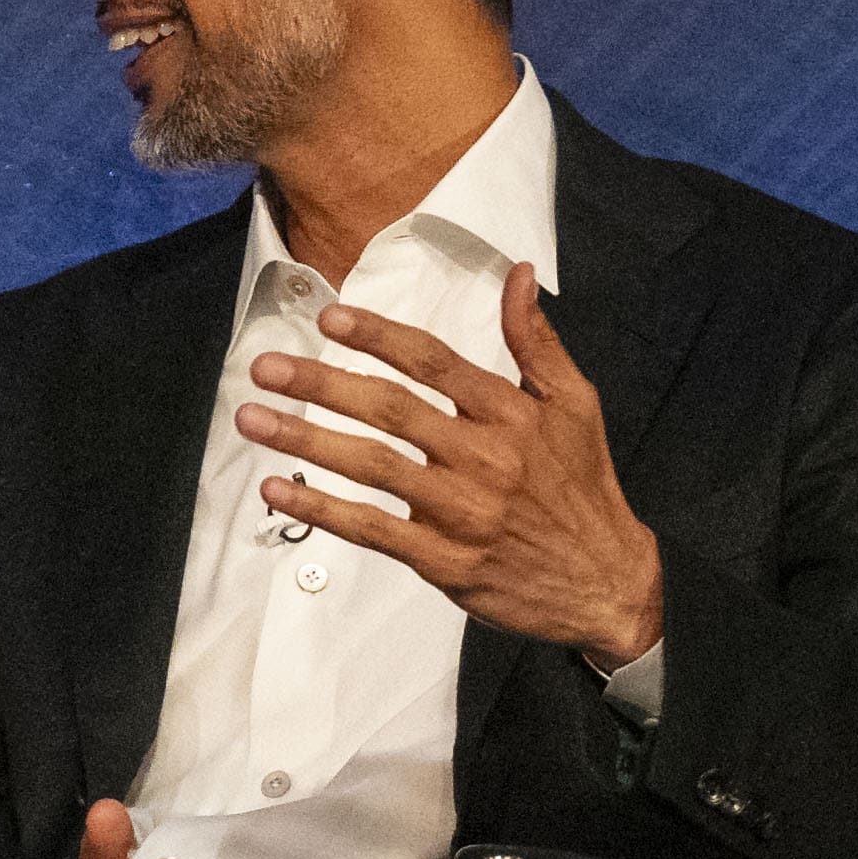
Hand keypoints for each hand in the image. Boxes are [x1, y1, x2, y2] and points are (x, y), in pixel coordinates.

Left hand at [233, 261, 666, 668]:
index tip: (329, 316)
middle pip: (391, 411)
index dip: (379, 337)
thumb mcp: (575, 405)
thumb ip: (535, 341)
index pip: (434, 363)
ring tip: (251, 418)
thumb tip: (516, 274)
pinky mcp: (443, 559)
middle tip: (265, 366)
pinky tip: (277, 490)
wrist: (606, 584)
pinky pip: (370, 529)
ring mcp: (461, 512)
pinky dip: (320, 509)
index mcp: (513, 415)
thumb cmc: (583, 487)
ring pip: (371, 466)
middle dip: (321, 384)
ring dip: (305, 440)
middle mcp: (485, 458)